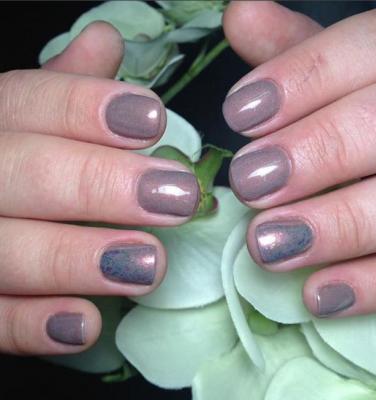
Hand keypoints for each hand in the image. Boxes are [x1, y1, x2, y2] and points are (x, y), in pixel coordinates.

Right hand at [0, 22, 198, 354]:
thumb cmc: (11, 157)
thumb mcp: (26, 116)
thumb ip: (63, 85)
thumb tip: (104, 39)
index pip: (30, 102)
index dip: (89, 109)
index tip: (152, 118)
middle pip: (27, 173)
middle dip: (101, 185)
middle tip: (176, 198)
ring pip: (9, 251)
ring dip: (79, 259)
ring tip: (149, 264)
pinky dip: (34, 326)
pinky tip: (87, 325)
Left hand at [223, 2, 375, 317]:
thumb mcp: (350, 71)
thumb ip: (300, 51)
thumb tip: (241, 13)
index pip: (366, 47)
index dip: (300, 81)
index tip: (238, 114)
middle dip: (312, 155)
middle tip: (249, 182)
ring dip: (332, 227)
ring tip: (267, 245)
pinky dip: (372, 285)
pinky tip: (318, 295)